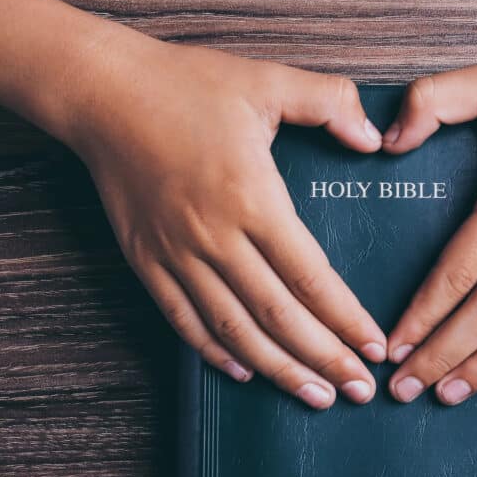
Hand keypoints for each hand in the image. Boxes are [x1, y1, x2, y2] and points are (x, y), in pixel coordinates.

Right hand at [67, 38, 386, 408]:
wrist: (102, 92)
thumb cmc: (187, 84)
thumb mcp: (268, 80)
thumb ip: (330, 103)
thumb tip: (374, 140)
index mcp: (252, 197)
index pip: (311, 277)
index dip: (346, 319)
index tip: (374, 348)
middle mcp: (214, 237)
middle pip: (278, 317)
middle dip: (324, 359)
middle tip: (359, 391)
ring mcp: (176, 255)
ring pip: (233, 330)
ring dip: (278, 370)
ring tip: (314, 396)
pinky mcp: (147, 261)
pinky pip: (184, 320)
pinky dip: (214, 352)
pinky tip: (245, 372)